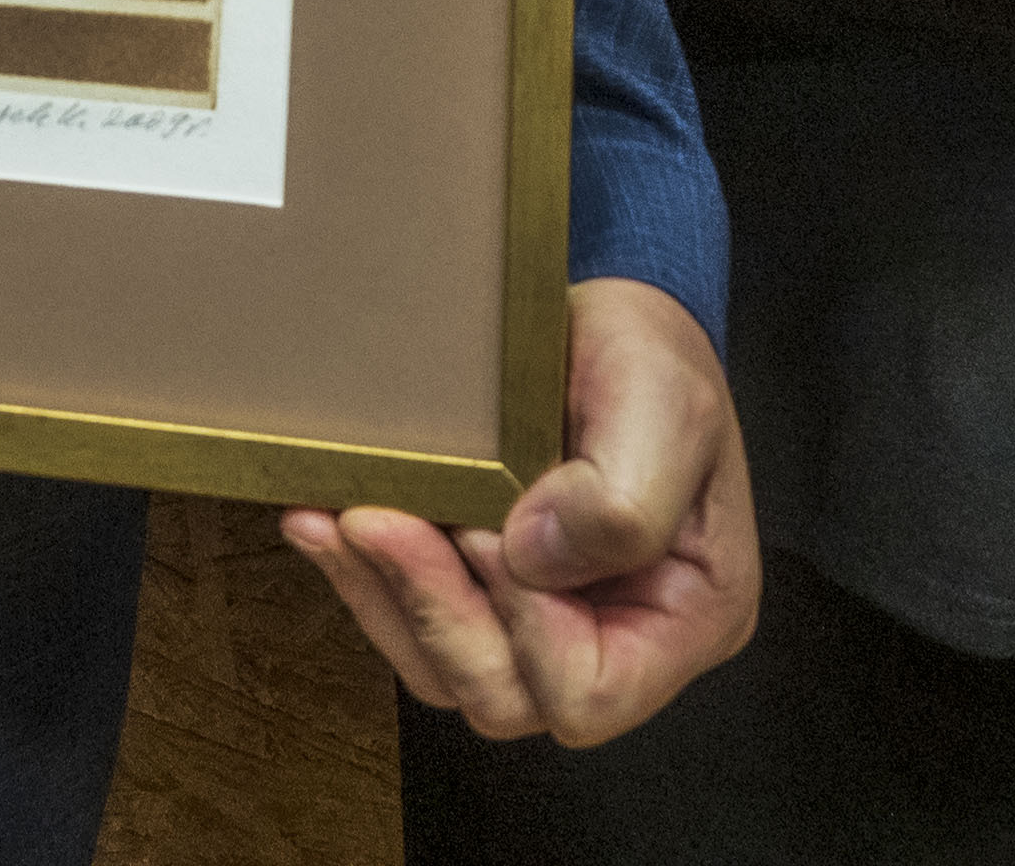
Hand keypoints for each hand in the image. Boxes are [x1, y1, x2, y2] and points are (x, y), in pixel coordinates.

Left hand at [281, 280, 756, 743]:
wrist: (604, 320)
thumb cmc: (655, 357)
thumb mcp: (667, 405)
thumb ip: (623, 499)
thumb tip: (533, 558)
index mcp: (687, 618)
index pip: (592, 690)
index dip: (528, 626)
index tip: (485, 531)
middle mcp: (617, 640)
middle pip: (506, 695)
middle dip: (433, 611)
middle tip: (378, 521)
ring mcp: (543, 624)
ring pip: (444, 671)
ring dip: (383, 595)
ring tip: (339, 517)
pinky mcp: (480, 592)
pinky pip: (411, 622)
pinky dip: (363, 574)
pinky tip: (326, 518)